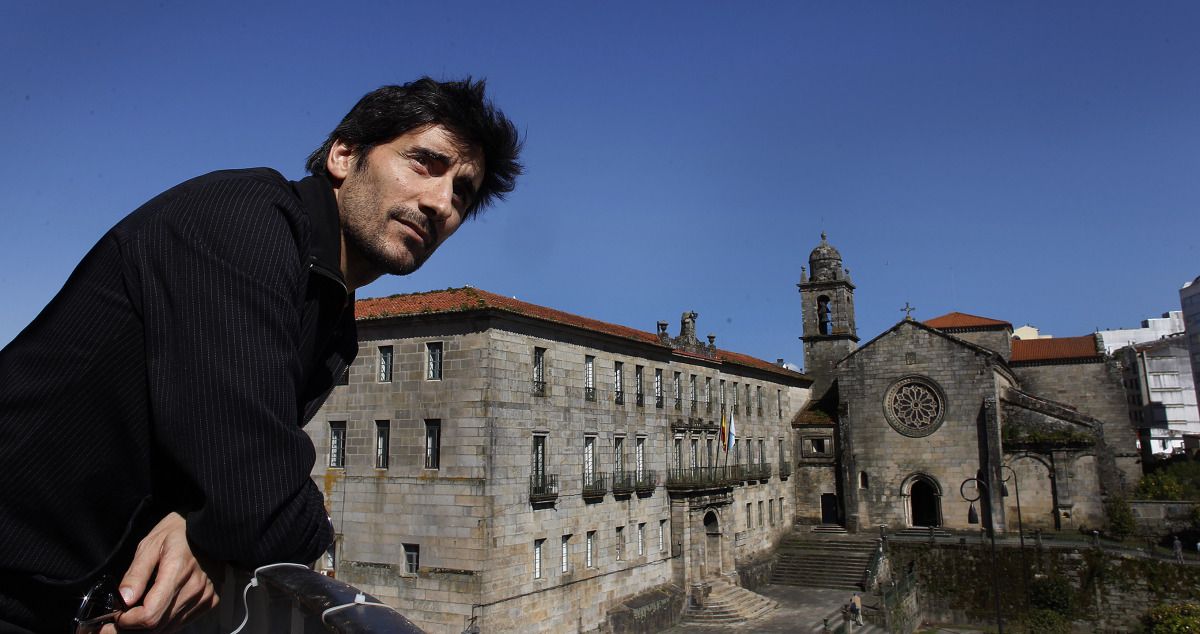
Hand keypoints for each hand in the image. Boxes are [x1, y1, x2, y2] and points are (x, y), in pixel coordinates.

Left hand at [105, 512, 218, 631]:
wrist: (210, 528)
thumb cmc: (178, 532)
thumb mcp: (150, 545)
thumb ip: (136, 574)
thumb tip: (123, 601)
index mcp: (178, 571)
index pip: (150, 614)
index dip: (128, 621)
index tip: (116, 616)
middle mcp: (195, 589)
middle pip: (157, 626)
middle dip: (132, 628)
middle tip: (116, 622)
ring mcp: (205, 596)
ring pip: (168, 628)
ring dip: (147, 628)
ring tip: (132, 618)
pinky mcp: (210, 601)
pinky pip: (181, 622)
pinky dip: (164, 623)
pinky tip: (154, 612)